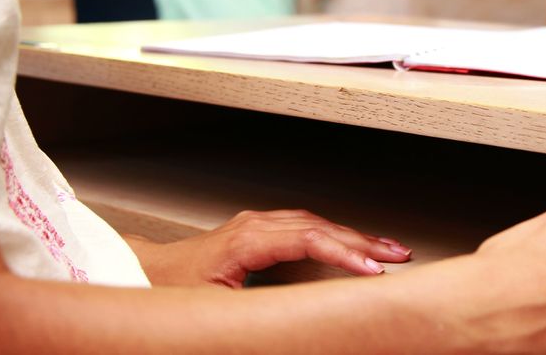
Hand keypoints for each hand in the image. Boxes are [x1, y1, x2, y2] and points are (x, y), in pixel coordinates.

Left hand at [125, 209, 412, 288]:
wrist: (146, 271)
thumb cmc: (172, 289)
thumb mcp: (213, 308)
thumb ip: (252, 312)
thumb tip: (291, 322)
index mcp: (246, 241)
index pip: (308, 239)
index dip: (343, 252)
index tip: (370, 269)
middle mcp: (256, 225)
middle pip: (321, 227)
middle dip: (364, 242)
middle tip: (398, 257)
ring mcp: (259, 223)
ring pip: (319, 224)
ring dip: (356, 237)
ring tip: (390, 251)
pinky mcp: (262, 229)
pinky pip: (309, 226)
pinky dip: (338, 235)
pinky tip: (357, 245)